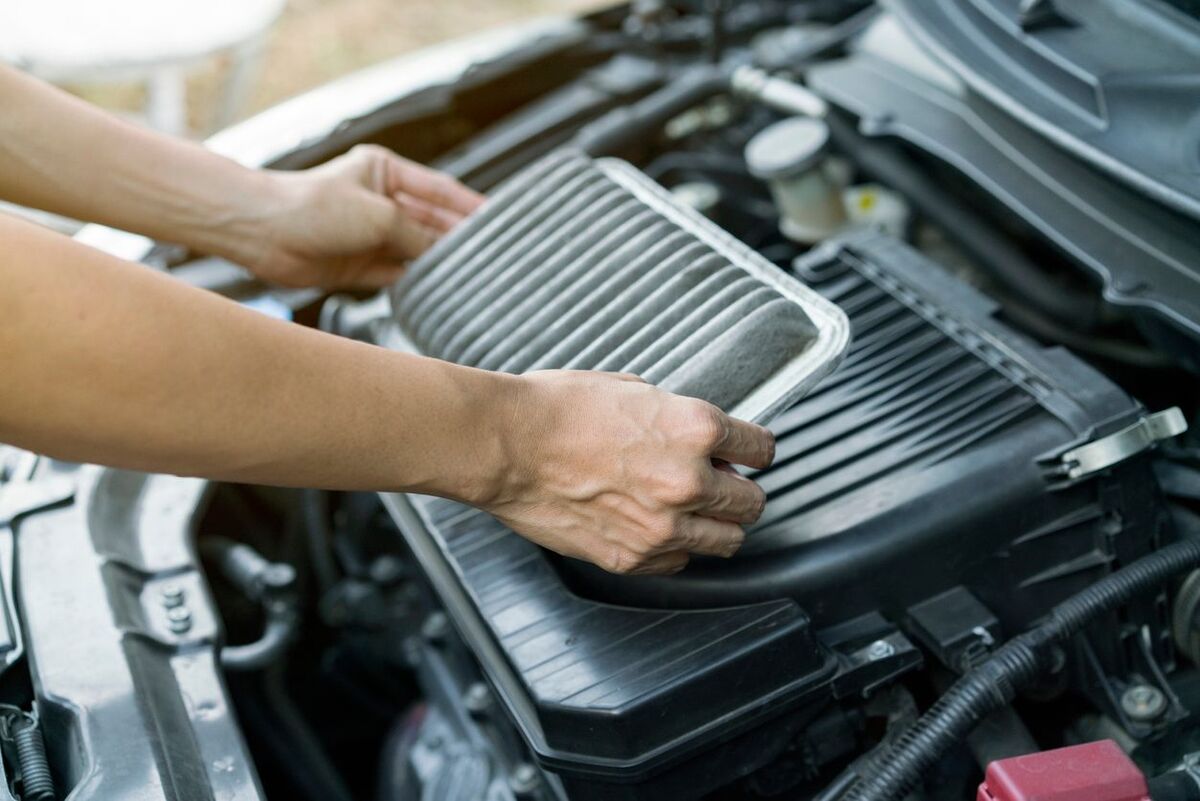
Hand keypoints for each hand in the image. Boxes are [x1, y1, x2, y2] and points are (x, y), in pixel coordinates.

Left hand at [246, 145, 483, 288]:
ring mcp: (371, 236)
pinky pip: (398, 276)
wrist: (262, 232)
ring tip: (474, 275)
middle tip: (495, 254)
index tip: (500, 218)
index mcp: (386, 174)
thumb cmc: (311, 206)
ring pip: (418, 251)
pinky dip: (417, 283)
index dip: (470, 205)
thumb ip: (417, 234)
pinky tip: (439, 290)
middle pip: (432, 223)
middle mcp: (381, 203)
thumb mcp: (379, 214)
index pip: (440, 190)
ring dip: (440, 263)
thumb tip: (444, 253)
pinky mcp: (360, 266)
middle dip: (460, 238)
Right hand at [483, 371, 774, 574]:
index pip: (761, 450)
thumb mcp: (631, 388)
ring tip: (691, 510)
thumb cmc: (557, 408)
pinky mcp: (632, 558)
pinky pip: (678, 562)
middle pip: (752, 503)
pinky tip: (654, 525)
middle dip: (740, 491)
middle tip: (721, 484)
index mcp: (695, 430)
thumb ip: (675, 416)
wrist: (506, 444)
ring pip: (726, 541)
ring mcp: (662, 527)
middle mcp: (688, 482)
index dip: (754, 450)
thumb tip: (695, 434)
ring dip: (715, 525)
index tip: (748, 454)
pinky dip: (674, 548)